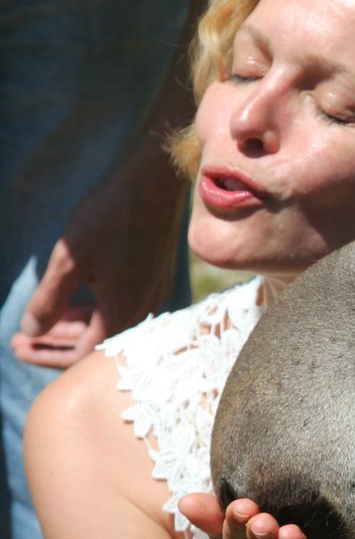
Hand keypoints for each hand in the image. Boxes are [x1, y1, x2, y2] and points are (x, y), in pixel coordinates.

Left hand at [12, 136, 186, 367]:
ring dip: (74, 325)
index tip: (14, 346)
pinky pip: (121, 307)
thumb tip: (30, 332)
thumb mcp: (69, 261)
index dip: (44, 354)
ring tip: (44, 321)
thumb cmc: (110, 217)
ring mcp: (151, 293)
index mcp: (120, 313)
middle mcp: (141, 311)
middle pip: (93, 343)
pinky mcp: (155, 277)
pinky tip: (76, 298)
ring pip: (108, 324)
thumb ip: (49, 301)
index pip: (79, 355)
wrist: (155, 182)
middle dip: (54, 342)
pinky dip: (94, 310)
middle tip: (21, 339)